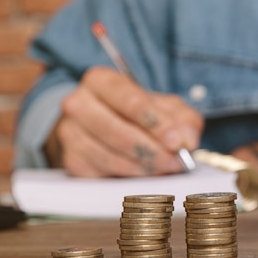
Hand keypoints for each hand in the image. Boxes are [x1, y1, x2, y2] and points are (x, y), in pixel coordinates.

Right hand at [45, 66, 203, 176]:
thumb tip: (187, 141)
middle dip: (152, 150)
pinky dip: (129, 177)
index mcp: (101, 80)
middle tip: (176, 161)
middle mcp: (78, 104)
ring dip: (143, 167)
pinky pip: (102, 174)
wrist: (107, 128)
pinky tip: (146, 173)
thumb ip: (183, 120)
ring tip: (166, 168)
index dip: (155, 122)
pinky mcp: (72, 161)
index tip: (176, 141)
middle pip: (117, 131)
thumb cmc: (139, 114)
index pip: (129, 100)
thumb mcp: (167, 108)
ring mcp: (70, 133)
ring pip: (109, 156)